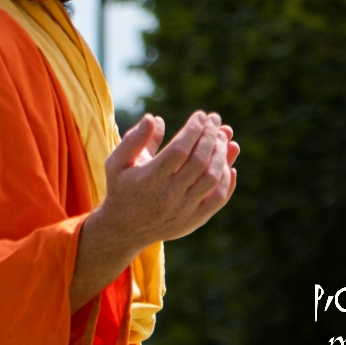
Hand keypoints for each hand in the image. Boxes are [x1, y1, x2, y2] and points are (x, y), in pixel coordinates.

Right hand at [69, 111, 238, 311]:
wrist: (125, 229)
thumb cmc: (121, 187)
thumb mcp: (117, 161)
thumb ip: (134, 139)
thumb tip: (154, 118)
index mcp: (149, 179)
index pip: (179, 150)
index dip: (193, 130)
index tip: (200, 115)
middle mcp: (168, 196)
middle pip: (199, 162)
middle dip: (210, 137)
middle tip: (215, 119)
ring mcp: (184, 210)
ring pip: (212, 179)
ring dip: (221, 155)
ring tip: (223, 137)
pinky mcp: (195, 220)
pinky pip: (218, 199)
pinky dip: (227, 181)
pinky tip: (228, 164)